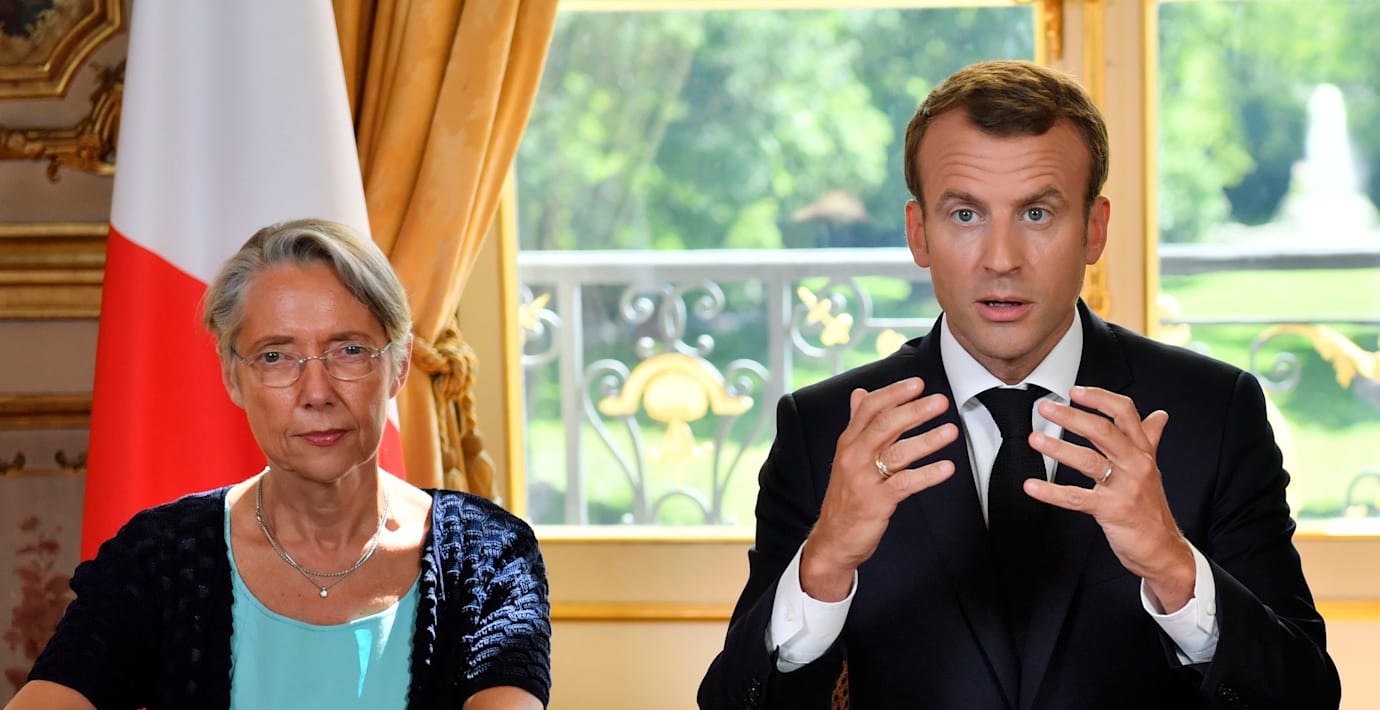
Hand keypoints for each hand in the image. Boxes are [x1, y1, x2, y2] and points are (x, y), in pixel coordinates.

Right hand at [800, 377, 957, 600]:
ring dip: (927, 440)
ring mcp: (863, 479)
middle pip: (885, 425)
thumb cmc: (846, 496)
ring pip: (897, 453)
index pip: (869, 408)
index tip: (917, 383)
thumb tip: (860, 392)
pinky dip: (928, 475)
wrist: (833, 538)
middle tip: (940, 401)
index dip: (893, 393)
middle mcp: (853, 456)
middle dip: (915, 411)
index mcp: (848, 442)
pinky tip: (947, 468)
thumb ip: (857, 424)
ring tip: (951, 431)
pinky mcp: (876, 501)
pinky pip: (905, 483)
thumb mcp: (847, 456)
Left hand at [1025, 385, 1195, 611]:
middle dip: (1072, 416)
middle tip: (1045, 407)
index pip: (1125, 413)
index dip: (1100, 398)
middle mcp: (1137, 464)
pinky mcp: (1112, 510)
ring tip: (1034, 439)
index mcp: (1143, 451)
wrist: (1163, 548)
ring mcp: (1125, 487)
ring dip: (1058, 448)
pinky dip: (1051, 492)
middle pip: (1103, 431)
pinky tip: (1031, 486)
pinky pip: (1077, 498)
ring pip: (1089, 460)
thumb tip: (1160, 415)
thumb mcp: (1152, 468)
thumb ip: (1150, 439)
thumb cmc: (1150, 506)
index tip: (1074, 390)